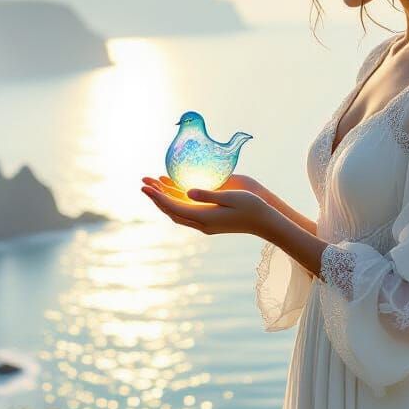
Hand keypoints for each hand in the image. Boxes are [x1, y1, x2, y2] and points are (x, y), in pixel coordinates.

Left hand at [140, 173, 274, 236]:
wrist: (265, 221)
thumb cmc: (251, 206)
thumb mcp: (230, 197)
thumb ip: (208, 194)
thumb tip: (188, 192)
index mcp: (205, 218)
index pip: (174, 207)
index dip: (158, 197)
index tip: (146, 187)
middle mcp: (202, 223)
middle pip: (172, 212)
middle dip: (157, 198)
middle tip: (143, 185)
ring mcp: (205, 224)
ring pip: (178, 213)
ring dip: (165, 201)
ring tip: (153, 186)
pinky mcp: (210, 220)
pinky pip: (188, 212)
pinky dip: (177, 202)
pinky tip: (172, 191)